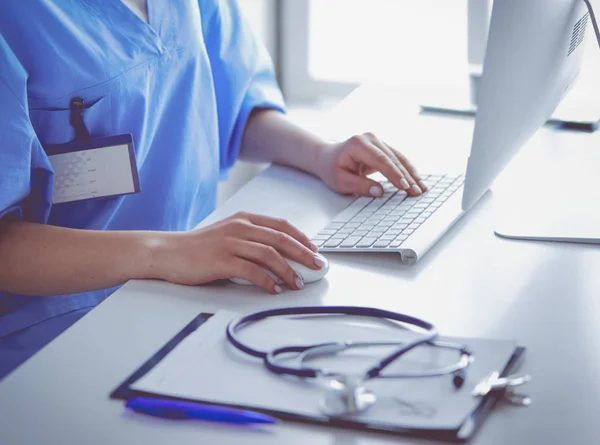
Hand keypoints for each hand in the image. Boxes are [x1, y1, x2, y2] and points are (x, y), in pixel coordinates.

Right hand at [151, 212, 326, 293]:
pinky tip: (274, 289)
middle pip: (281, 239)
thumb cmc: (198, 247)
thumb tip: (279, 255)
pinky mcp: (221, 260)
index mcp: (243, 219)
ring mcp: (230, 243)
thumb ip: (250, 239)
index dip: (301, 238)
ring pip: (270, 255)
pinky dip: (267, 281)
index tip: (315, 249)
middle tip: (317, 266)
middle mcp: (239, 227)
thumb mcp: (227, 234)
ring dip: (288, 271)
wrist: (167, 252)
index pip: (281, 225)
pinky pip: (252, 272)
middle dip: (303, 254)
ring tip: (298, 283)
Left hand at [315, 132, 427, 196]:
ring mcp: (378, 141)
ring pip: (399, 158)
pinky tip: (417, 180)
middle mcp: (370, 138)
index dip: (394, 174)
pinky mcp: (383, 147)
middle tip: (416, 191)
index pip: (380, 160)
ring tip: (421, 188)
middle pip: (392, 159)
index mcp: (358, 144)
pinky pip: (398, 159)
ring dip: (411, 174)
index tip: (404, 186)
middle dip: (406, 176)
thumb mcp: (340, 181)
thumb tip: (379, 192)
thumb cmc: (332, 169)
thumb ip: (359, 186)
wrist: (328, 157)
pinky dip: (408, 170)